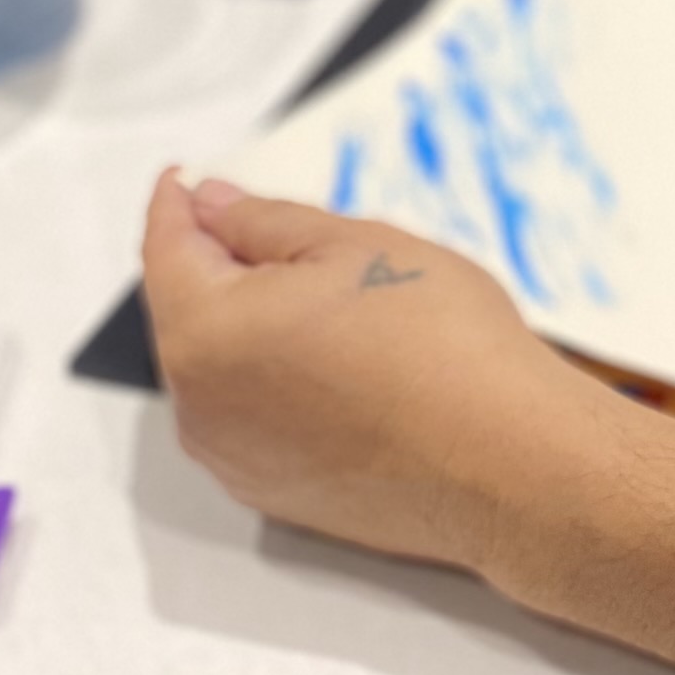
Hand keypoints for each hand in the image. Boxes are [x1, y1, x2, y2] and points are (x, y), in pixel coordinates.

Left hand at [139, 171, 617, 575]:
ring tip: (317, 299)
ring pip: (220, 370)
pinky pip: (252, 420)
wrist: (507, 464)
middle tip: (267, 228)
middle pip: (188, 314)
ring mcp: (234, 461)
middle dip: (218, 266)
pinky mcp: (276, 496)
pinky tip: (333, 364)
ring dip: (248, 327)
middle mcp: (199, 407)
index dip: (177, 205)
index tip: (185, 178)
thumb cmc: (440, 343)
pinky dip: (271, 382)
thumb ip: (266, 222)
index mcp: (205, 333)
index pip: (167, 251)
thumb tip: (211, 205)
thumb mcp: (355, 246)